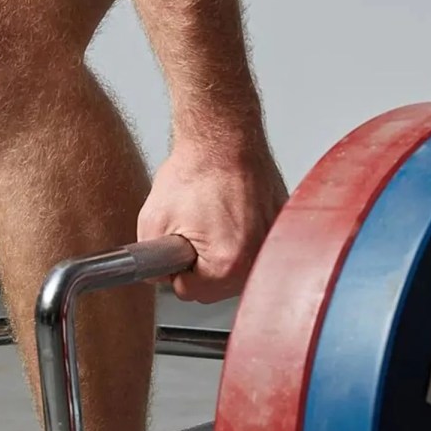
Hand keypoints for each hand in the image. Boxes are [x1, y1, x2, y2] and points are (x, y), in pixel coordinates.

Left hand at [136, 137, 287, 302]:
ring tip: (213, 218)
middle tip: (194, 228)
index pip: (188, 291)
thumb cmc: (196, 171)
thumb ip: (150, 263)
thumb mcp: (152, 222)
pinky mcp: (280, 228)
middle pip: (216, 287)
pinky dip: (241, 237)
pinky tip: (231, 213)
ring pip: (235, 269)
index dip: (175, 266)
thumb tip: (160, 277)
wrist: (223, 139)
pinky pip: (254, 249)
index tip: (178, 243)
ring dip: (221, 253)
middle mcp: (256, 259)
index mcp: (226, 265)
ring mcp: (272, 243)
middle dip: (200, 263)